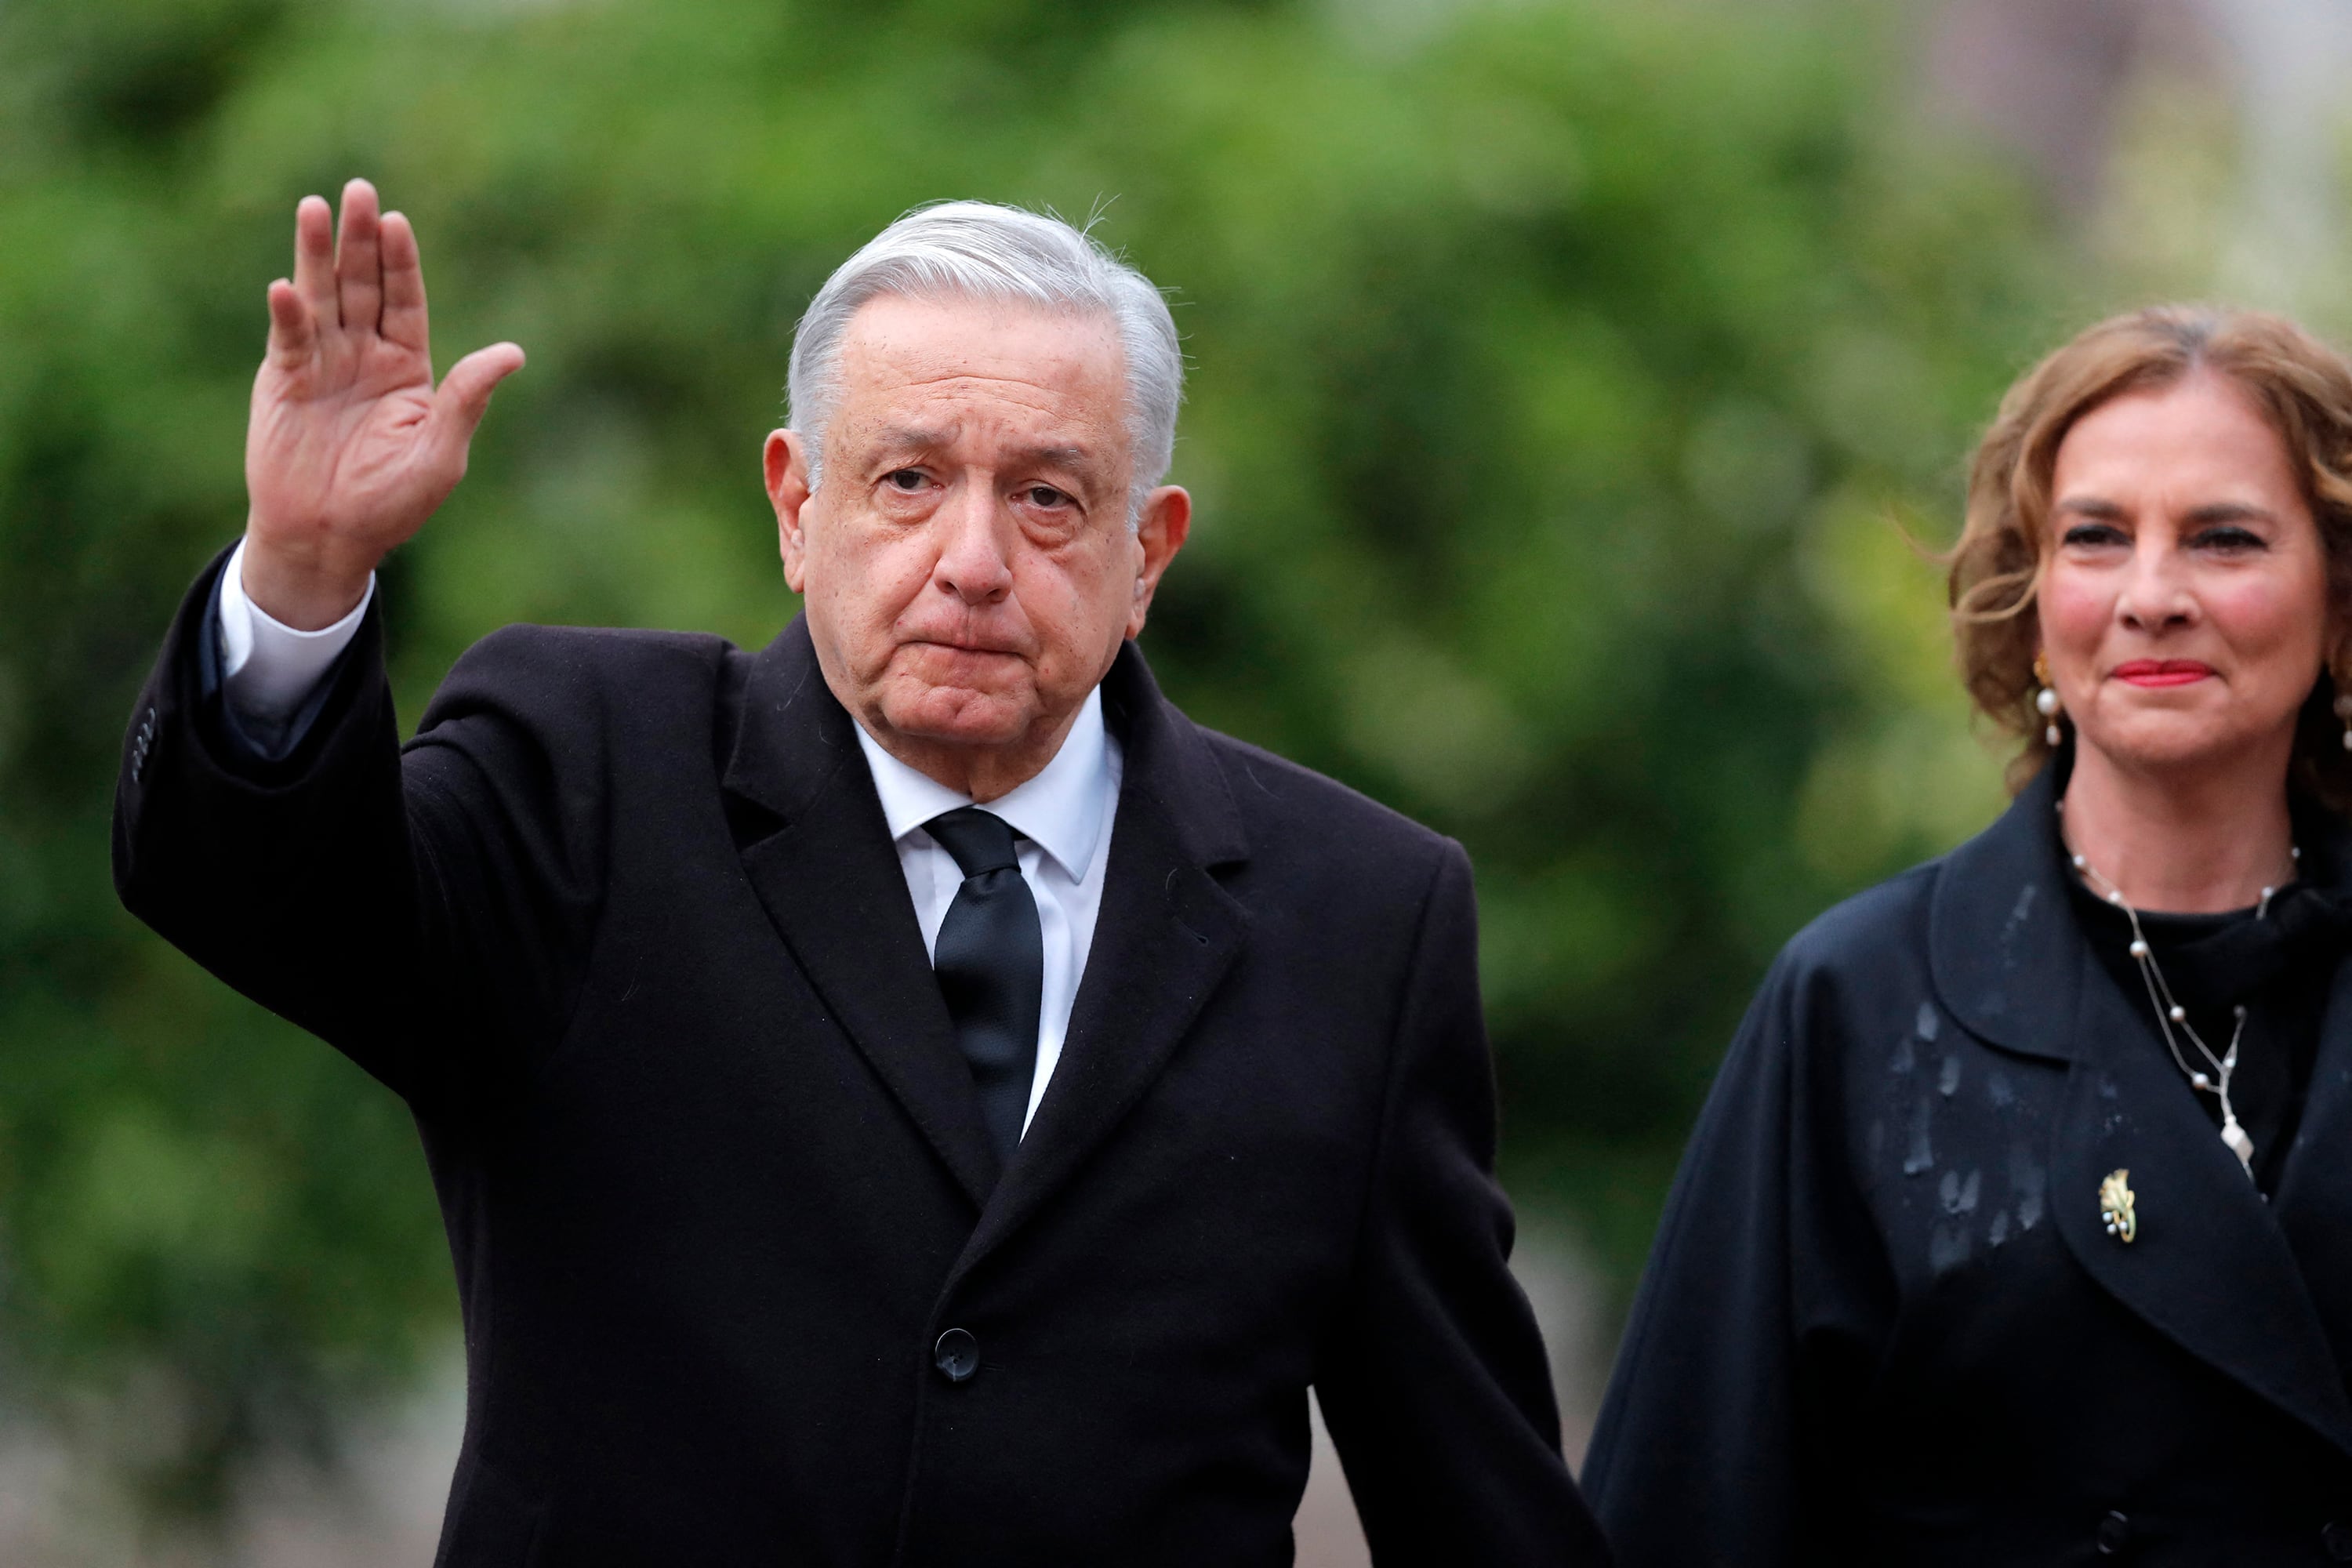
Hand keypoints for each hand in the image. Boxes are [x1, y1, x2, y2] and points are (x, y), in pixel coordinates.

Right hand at [242, 178, 523, 628]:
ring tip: (315, 208)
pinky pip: (289, 339)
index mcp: (406, 367)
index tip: (397, 222)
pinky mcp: (283, 380)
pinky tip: (287, 287)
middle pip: (362, 285)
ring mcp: (321, 363)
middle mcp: (363, 355)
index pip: (405, 301)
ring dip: (316, 254)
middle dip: (361, 240)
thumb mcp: (440, 453)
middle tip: (359, 191)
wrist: (330, 537)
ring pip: (321, 297)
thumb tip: (514, 352)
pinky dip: (288, 314)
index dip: (401, 262)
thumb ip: (467, 398)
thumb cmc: (392, 502)